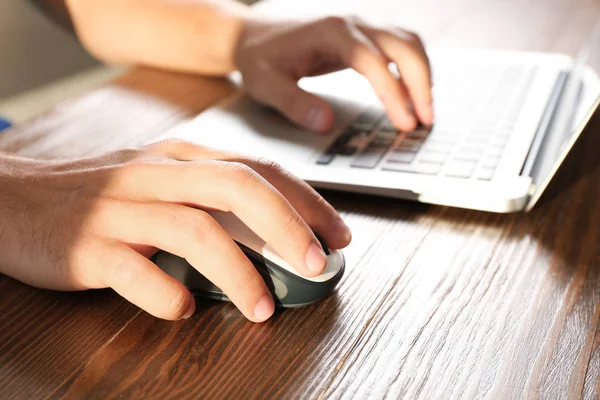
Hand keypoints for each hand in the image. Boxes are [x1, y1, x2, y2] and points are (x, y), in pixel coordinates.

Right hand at [0, 140, 350, 321]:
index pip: (257, 169)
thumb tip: (276, 232)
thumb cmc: (99, 196)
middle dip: (288, 227)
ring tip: (263, 307)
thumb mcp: (159, 180)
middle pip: (237, 188)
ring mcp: (121, 210)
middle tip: (318, 265)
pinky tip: (183, 308)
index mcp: (180, 157)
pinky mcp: (88, 247)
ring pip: (195, 229)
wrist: (14, 200)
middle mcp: (156, 174)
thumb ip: (210, 197)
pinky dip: (168, 294)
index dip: (305, 201)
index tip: (337, 234)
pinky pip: (136, 272)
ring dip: (239, 272)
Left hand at [235, 16, 432, 133]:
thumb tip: (326, 124)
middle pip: (403, 45)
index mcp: (329, 32)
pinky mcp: (364, 34)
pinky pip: (400, 45)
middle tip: (425, 122)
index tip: (404, 123)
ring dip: (422, 74)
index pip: (372, 61)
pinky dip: (413, 67)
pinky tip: (413, 93)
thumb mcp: (265, 84)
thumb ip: (294, 103)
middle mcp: (352, 22)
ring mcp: (361, 25)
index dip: (392, 92)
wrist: (253, 33)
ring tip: (425, 112)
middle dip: (420, 84)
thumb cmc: (259, 58)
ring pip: (408, 42)